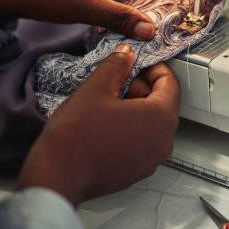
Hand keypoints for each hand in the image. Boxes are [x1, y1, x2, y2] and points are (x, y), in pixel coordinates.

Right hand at [17, 44, 179, 206]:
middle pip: (162, 105)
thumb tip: (126, 55)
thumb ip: (117, 66)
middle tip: (118, 82)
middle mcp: (163, 142)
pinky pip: (142, 144)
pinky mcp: (136, 172)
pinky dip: (131, 131)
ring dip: (135, 110)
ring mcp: (151, 161)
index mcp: (160, 117)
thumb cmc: (77, 134)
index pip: (170, 84)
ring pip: (152, 125)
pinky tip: (107, 126)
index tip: (138, 64)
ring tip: (108, 104)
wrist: (58, 174)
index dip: (154, 69)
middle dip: (142, 89)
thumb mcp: (97, 87)